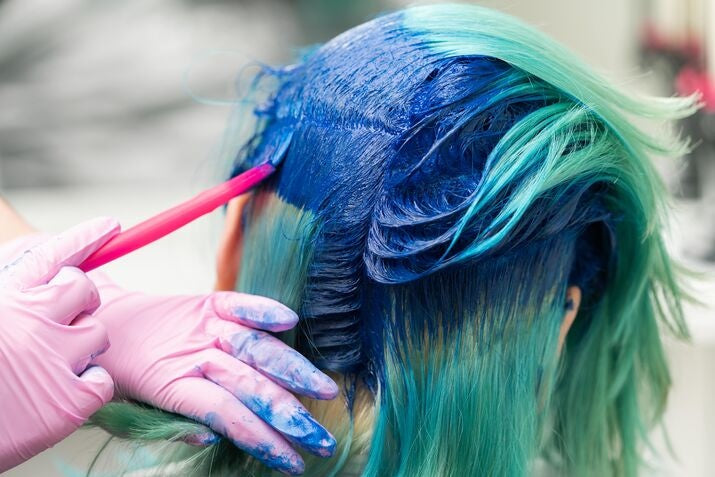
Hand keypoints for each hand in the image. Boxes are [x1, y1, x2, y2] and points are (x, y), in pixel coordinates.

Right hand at [0, 218, 118, 470]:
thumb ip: (12, 299)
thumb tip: (48, 285)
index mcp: (5, 297)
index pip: (54, 255)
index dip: (86, 237)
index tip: (111, 225)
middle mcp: (34, 319)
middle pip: (85, 290)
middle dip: (82, 302)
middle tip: (65, 322)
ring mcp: (55, 358)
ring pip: (98, 334)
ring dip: (81, 347)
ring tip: (46, 368)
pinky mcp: (70, 401)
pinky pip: (102, 381)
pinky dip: (87, 388)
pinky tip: (57, 396)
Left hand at [90, 279, 338, 475]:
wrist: (99, 323)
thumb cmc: (118, 373)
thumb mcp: (132, 411)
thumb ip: (175, 423)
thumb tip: (212, 435)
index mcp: (173, 385)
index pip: (228, 416)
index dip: (263, 440)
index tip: (293, 462)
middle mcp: (195, 355)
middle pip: (251, 386)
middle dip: (291, 415)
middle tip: (321, 439)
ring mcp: (203, 327)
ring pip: (254, 348)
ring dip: (293, 370)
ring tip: (324, 390)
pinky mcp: (206, 304)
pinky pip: (238, 303)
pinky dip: (262, 309)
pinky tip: (289, 320)